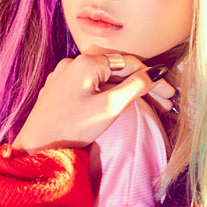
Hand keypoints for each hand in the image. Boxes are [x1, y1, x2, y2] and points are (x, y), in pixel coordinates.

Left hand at [12, 53, 173, 153]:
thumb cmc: (72, 128)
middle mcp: (74, 62)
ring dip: (127, 87)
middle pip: (117, 67)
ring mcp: (65, 74)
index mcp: (86, 62)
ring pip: (104, 76)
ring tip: (149, 103)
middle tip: (165, 102)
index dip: (153, 79)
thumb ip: (135, 87)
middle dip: (142, 82)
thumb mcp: (109, 107)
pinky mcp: (61, 88)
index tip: (171, 95)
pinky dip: (109, 90)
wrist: (36, 145)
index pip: (129, 63)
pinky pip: (91, 83)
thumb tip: (155, 72)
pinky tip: (121, 100)